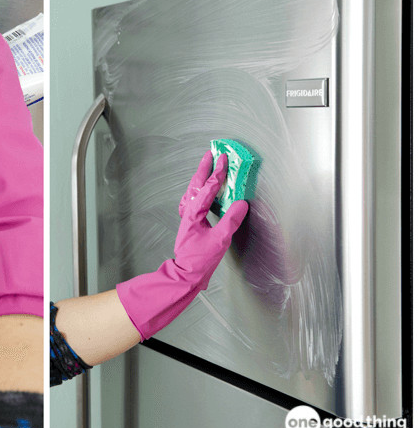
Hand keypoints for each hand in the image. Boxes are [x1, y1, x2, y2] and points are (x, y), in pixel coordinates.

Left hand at [116, 151, 247, 339]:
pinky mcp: (190, 222)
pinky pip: (194, 200)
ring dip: (201, 177)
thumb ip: (231, 220)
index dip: (217, 173)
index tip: (224, 159)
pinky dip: (199, 190)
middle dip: (204, 168)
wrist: (186, 274)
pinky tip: (203, 191)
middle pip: (195, 184)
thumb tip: (242, 202)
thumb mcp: (220, 240)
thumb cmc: (200, 260)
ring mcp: (187, 217)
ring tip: (207, 166)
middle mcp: (188, 212)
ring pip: (193, 191)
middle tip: (211, 153)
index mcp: (194, 213)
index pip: (207, 188)